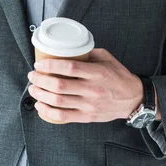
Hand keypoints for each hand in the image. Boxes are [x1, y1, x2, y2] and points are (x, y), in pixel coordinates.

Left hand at [27, 48, 147, 123]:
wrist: (133, 99)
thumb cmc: (118, 76)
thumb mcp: (107, 58)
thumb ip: (88, 52)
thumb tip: (68, 47)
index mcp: (97, 73)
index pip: (69, 68)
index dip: (51, 65)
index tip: (39, 63)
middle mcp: (92, 90)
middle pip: (60, 86)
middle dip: (41, 80)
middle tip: (32, 76)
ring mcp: (89, 105)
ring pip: (58, 102)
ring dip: (41, 95)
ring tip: (33, 89)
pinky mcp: (87, 117)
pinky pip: (63, 117)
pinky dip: (48, 112)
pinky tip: (40, 106)